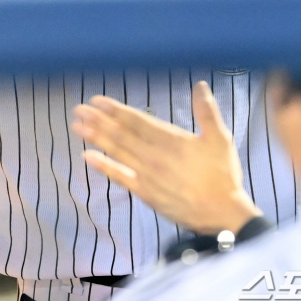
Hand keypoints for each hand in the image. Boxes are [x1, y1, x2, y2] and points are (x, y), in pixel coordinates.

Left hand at [73, 82, 260, 234]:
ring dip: (96, 138)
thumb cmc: (222, 175)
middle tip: (78, 109)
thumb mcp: (220, 139)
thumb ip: (207, 112)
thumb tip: (199, 85)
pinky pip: (121, 177)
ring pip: (118, 152)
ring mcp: (147, 176)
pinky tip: (88, 157)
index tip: (98, 101)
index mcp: (171, 140)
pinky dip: (104, 167)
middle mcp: (154, 156)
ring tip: (78, 126)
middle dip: (99, 120)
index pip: (137, 121)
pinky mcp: (146, 193)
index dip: (116, 111)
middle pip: (121, 135)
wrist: (222, 215)